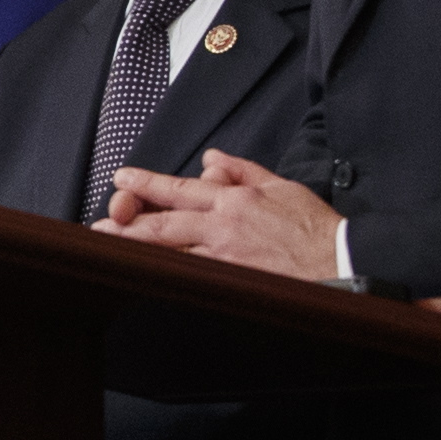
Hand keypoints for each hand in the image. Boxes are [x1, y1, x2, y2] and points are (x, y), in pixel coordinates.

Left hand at [103, 151, 345, 282]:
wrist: (340, 260)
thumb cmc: (314, 226)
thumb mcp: (280, 185)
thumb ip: (242, 170)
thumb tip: (212, 159)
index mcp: (235, 198)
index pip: (180, 188)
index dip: (146, 184)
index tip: (122, 179)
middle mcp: (224, 225)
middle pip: (164, 222)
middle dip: (127, 222)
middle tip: (100, 224)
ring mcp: (225, 256)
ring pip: (171, 252)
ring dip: (138, 249)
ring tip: (110, 248)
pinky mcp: (233, 280)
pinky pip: (191, 274)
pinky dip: (167, 272)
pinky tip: (147, 273)